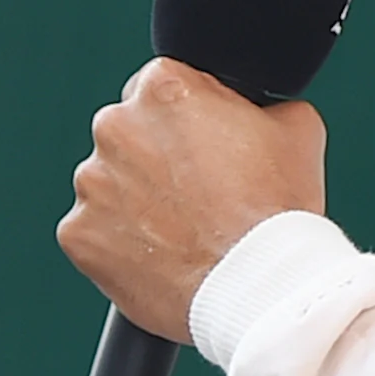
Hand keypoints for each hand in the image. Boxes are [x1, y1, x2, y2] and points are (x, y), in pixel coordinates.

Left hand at [59, 58, 327, 343]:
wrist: (259, 286)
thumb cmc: (279, 208)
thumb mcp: (296, 127)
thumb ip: (259, 104)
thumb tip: (252, 107)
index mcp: (162, 88)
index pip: (159, 88)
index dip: (186, 120)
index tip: (202, 149)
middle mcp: (115, 126)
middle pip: (127, 134)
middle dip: (154, 159)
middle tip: (194, 195)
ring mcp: (92, 183)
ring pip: (107, 184)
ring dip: (134, 202)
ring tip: (179, 232)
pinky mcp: (78, 234)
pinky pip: (93, 233)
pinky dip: (117, 244)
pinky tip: (157, 258)